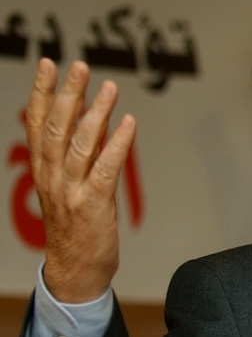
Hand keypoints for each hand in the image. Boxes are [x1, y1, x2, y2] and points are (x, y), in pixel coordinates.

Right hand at [25, 59, 136, 302]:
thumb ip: (74, 154)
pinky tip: (128, 124)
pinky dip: (117, 144)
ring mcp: (71, 191)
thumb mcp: (66, 185)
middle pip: (56, 128)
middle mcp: (52, 177)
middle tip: (80, 66)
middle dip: (67, 93)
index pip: (37, 124)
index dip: (41, 92)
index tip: (48, 64)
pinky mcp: (93, 205)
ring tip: (109, 87)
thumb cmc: (75, 227)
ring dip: (95, 114)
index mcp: (43, 170)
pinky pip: (105, 169)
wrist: (75, 271)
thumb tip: (87, 119)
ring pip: (79, 145)